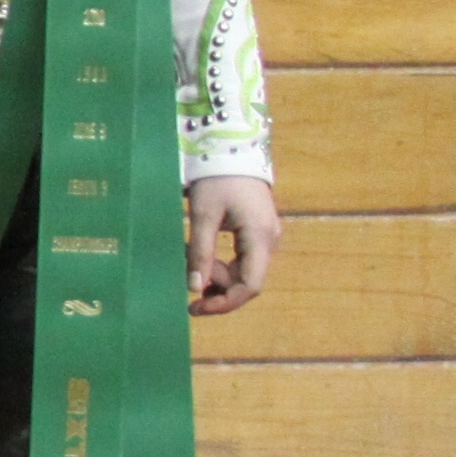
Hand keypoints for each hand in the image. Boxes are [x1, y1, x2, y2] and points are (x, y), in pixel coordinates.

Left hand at [186, 175, 282, 316]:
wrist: (231, 148)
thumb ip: (200, 252)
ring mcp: (265, 237)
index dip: (225, 302)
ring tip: (190, 264)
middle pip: (247, 281)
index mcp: (260, 237)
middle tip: (186, 287)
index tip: (197, 308)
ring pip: (244, 271)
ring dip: (217, 276)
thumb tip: (194, 288)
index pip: (250, 285)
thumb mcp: (202, 214)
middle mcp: (269, 240)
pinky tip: (201, 260)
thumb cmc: (216, 178)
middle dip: (217, 289)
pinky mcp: (257, 232)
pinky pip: (242, 259)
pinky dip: (222, 265)